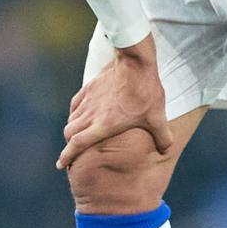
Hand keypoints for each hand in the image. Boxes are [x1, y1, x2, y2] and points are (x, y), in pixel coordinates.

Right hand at [57, 36, 172, 169]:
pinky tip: (79, 114)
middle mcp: (91, 114)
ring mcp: (89, 100)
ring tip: (77, 136)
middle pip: (70, 133)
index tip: (60, 164)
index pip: (78, 144)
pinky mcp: (89, 88)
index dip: (67, 156)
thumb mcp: (157, 117)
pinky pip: (75, 104)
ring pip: (71, 119)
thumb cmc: (145, 91)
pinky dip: (74, 113)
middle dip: (68, 145)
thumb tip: (166, 150)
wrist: (135, 63)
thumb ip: (162, 136)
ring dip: (72, 130)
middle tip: (72, 152)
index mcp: (104, 125)